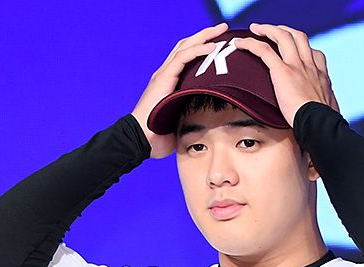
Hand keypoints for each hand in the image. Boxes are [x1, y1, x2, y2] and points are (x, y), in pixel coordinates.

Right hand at [131, 23, 228, 157]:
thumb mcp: (181, 120)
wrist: (140, 140)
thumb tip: (213, 120)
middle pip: (187, 46)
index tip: (222, 44)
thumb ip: (193, 113)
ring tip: (221, 30)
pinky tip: (212, 47)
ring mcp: (164, 74)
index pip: (188, 57)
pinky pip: (183, 58)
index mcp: (170, 82)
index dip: (203, 47)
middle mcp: (166, 74)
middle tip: (224, 29)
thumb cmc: (159, 136)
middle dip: (206, 35)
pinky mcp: (164, 78)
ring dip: (205, 36)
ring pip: (186, 47)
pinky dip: (198, 50)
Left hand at [233, 23, 339, 125]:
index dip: (304, 49)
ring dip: (267, 29)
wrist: (319, 124)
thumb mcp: (328, 112)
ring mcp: (297, 66)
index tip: (295, 51)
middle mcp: (310, 66)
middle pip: (298, 37)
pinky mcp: (283, 71)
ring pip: (282, 36)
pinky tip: (241, 43)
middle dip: (284, 30)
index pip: (315, 54)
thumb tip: (323, 117)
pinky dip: (250, 43)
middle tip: (271, 30)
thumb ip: (324, 108)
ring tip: (255, 29)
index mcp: (321, 76)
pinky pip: (264, 50)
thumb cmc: (323, 124)